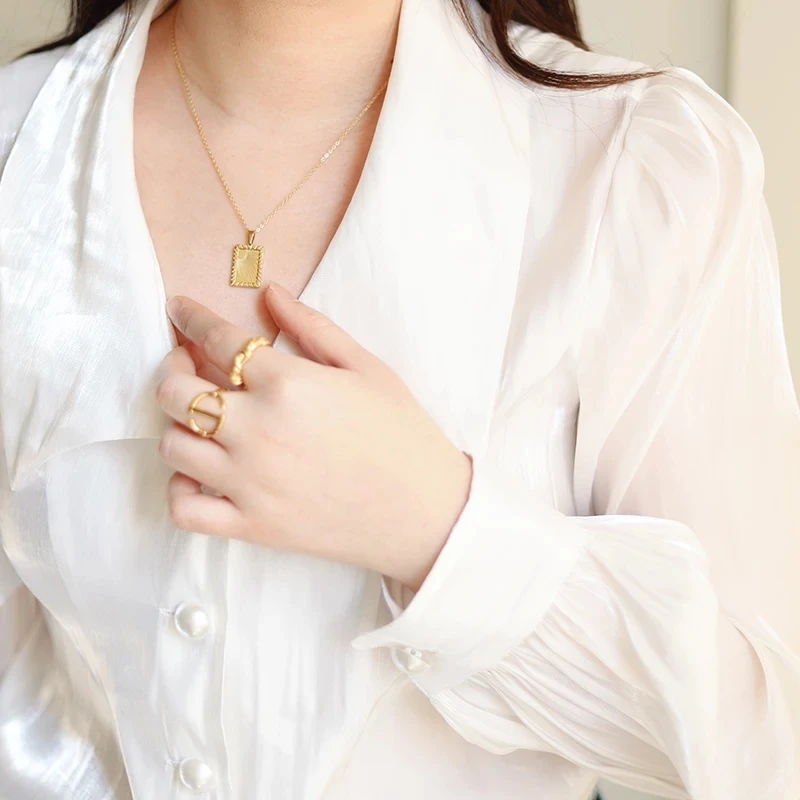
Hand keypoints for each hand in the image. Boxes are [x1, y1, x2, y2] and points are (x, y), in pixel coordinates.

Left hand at [157, 283, 471, 589]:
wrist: (426, 512)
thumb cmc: (403, 434)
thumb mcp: (367, 368)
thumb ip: (313, 328)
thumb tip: (269, 293)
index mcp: (288, 384)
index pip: (216, 339)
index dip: (191, 317)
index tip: (179, 309)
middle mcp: (257, 431)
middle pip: (175, 392)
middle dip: (172, 367)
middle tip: (185, 363)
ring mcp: (249, 483)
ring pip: (172, 446)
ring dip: (177, 423)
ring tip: (198, 417)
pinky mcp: (251, 525)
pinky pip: (184, 509)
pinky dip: (179, 489)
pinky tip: (199, 474)